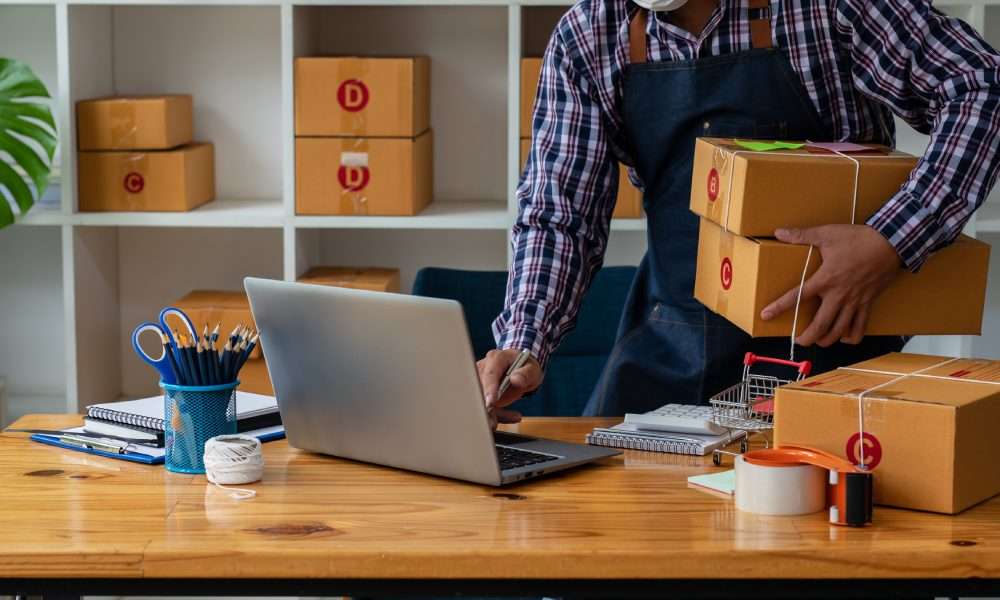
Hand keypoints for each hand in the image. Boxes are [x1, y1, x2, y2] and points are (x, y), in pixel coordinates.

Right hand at [476, 348, 543, 428]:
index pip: (490, 373)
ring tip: (512, 418)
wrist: (523, 370)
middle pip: (480, 389)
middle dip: (486, 406)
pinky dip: (496, 415)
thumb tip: (515, 379)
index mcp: (497, 358)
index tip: (491, 402)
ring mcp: (480, 380)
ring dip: (492, 413)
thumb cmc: (526, 367)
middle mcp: (484, 367)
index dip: (490, 388)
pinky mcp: (481, 391)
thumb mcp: (532, 370)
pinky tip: (512, 417)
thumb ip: (526, 374)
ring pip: (480, 399)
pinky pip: (485, 406)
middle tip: (494, 422)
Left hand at [760, 225, 901, 346]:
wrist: (891, 243)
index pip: (797, 296)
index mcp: (825, 279)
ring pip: (840, 330)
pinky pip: (861, 326)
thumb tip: (778, 232)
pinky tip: (845, 338)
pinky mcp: (868, 303)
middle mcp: (838, 295)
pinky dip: (852, 336)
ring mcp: (855, 301)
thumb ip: (801, 235)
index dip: (779, 307)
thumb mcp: (827, 234)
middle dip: (807, 337)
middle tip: (798, 341)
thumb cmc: (858, 239)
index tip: (765, 315)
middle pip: (820, 325)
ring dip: (827, 340)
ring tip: (818, 341)